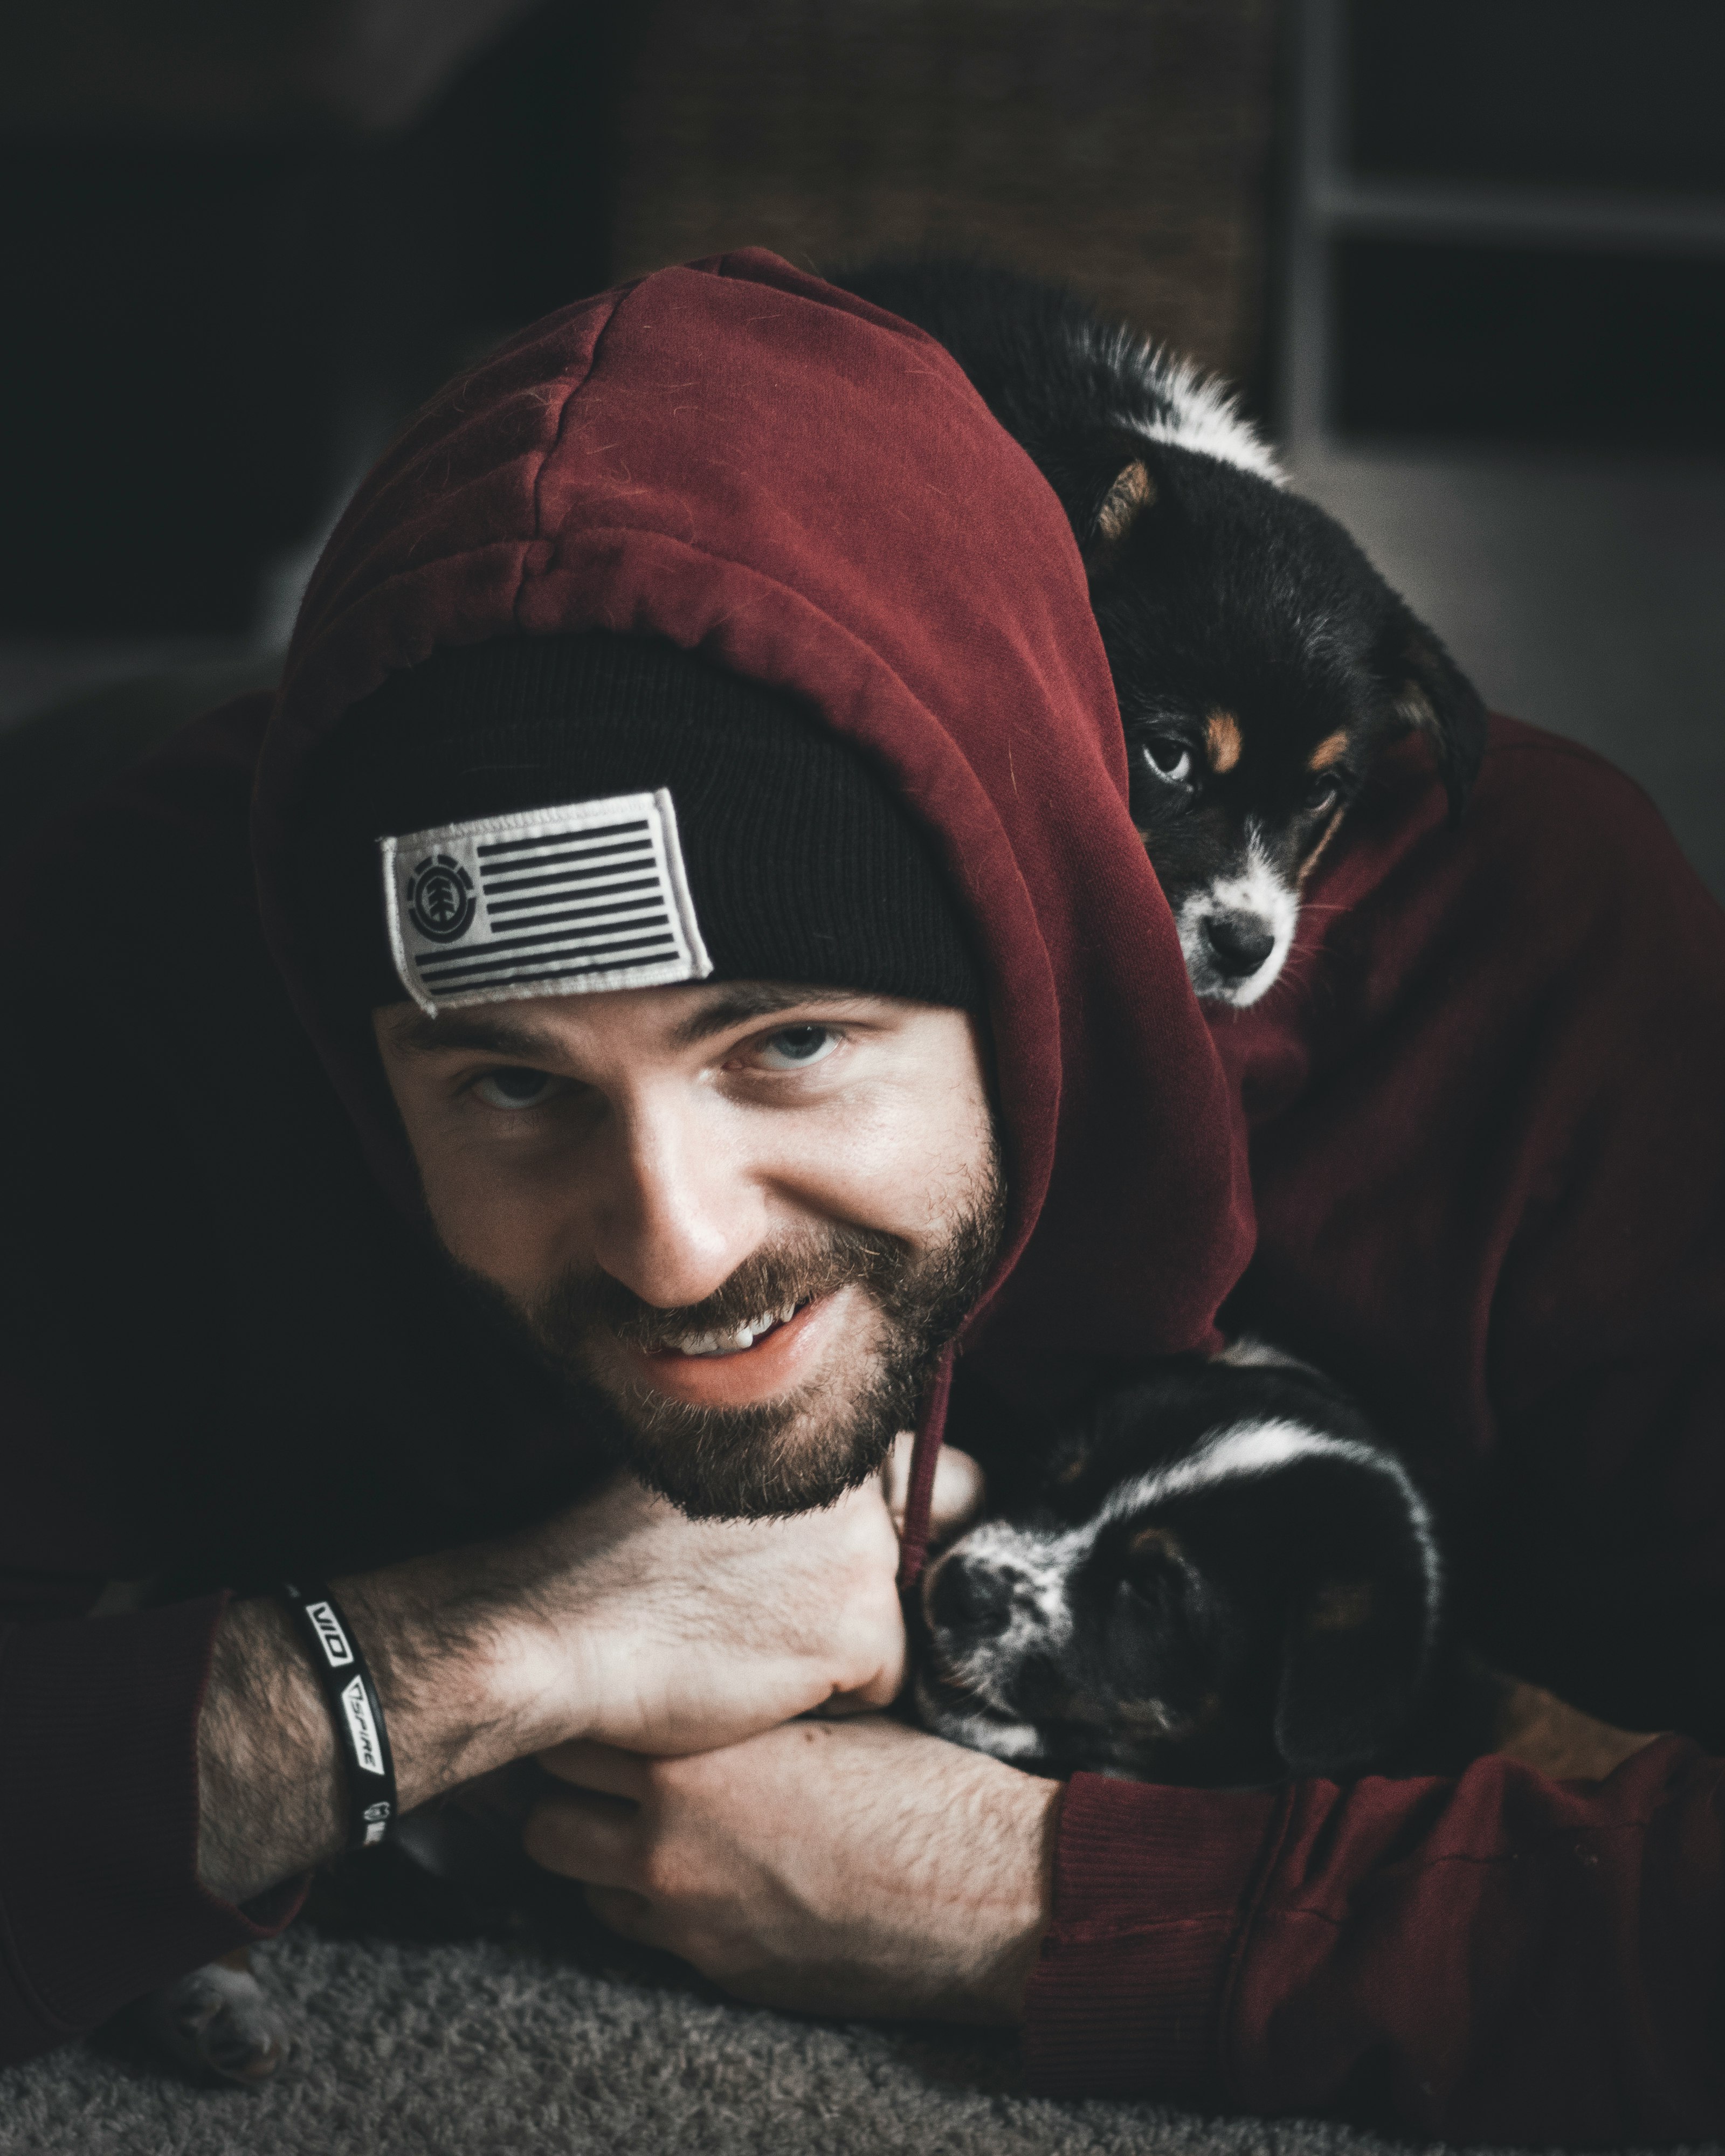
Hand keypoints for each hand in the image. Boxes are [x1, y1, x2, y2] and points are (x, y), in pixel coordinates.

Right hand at [497, 1470, 906, 1757]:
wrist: (555, 1630)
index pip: (916, 1470)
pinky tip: (754, 1686)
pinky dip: (829, 1700)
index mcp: (811, 1429)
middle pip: (906, 1550)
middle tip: (768, 1615)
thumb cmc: (602, 1562)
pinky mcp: (864, 1628)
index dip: (895, 1520)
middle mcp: (854, 1480)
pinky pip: (880, 1681)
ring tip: (745, 1646)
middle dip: (851, 1593)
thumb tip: (827, 1485)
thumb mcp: (692, 1473)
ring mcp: (864, 1552)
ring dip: (834, 1646)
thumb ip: (771, 1469)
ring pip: (887, 1618)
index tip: (832, 1563)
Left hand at [524, 1716, 1060, 2021]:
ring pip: (579, 1887)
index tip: (594, 1710)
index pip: (571, 1737)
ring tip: (641, 1825)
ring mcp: (687, 1918)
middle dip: (563, 1796)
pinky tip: (698, 1877)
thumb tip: (685, 1696)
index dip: (579, 1722)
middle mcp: (671, 1842)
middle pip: (545, 1821)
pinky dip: (649, 1905)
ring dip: (596, 1856)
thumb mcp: (815, 1720)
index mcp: (697, 1760)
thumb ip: (732, 1718)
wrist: (979, 1892)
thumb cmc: (916, 1787)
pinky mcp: (716, 1971)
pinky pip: (640, 1935)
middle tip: (597, 1773)